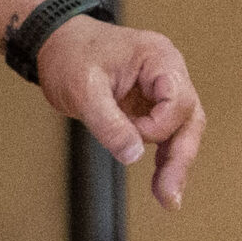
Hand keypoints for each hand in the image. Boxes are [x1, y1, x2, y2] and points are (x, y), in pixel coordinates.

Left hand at [37, 15, 204, 207]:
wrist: (53, 43)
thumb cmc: (68, 54)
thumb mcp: (82, 88)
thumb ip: (108, 123)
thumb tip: (133, 156)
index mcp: (159, 59)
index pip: (178, 101)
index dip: (158, 125)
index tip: (131, 131)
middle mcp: (167, 73)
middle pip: (188, 120)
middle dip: (180, 159)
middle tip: (169, 196)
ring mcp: (160, 90)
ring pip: (181, 131)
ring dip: (174, 163)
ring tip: (167, 197)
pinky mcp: (149, 106)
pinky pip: (164, 134)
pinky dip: (162, 157)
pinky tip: (161, 183)